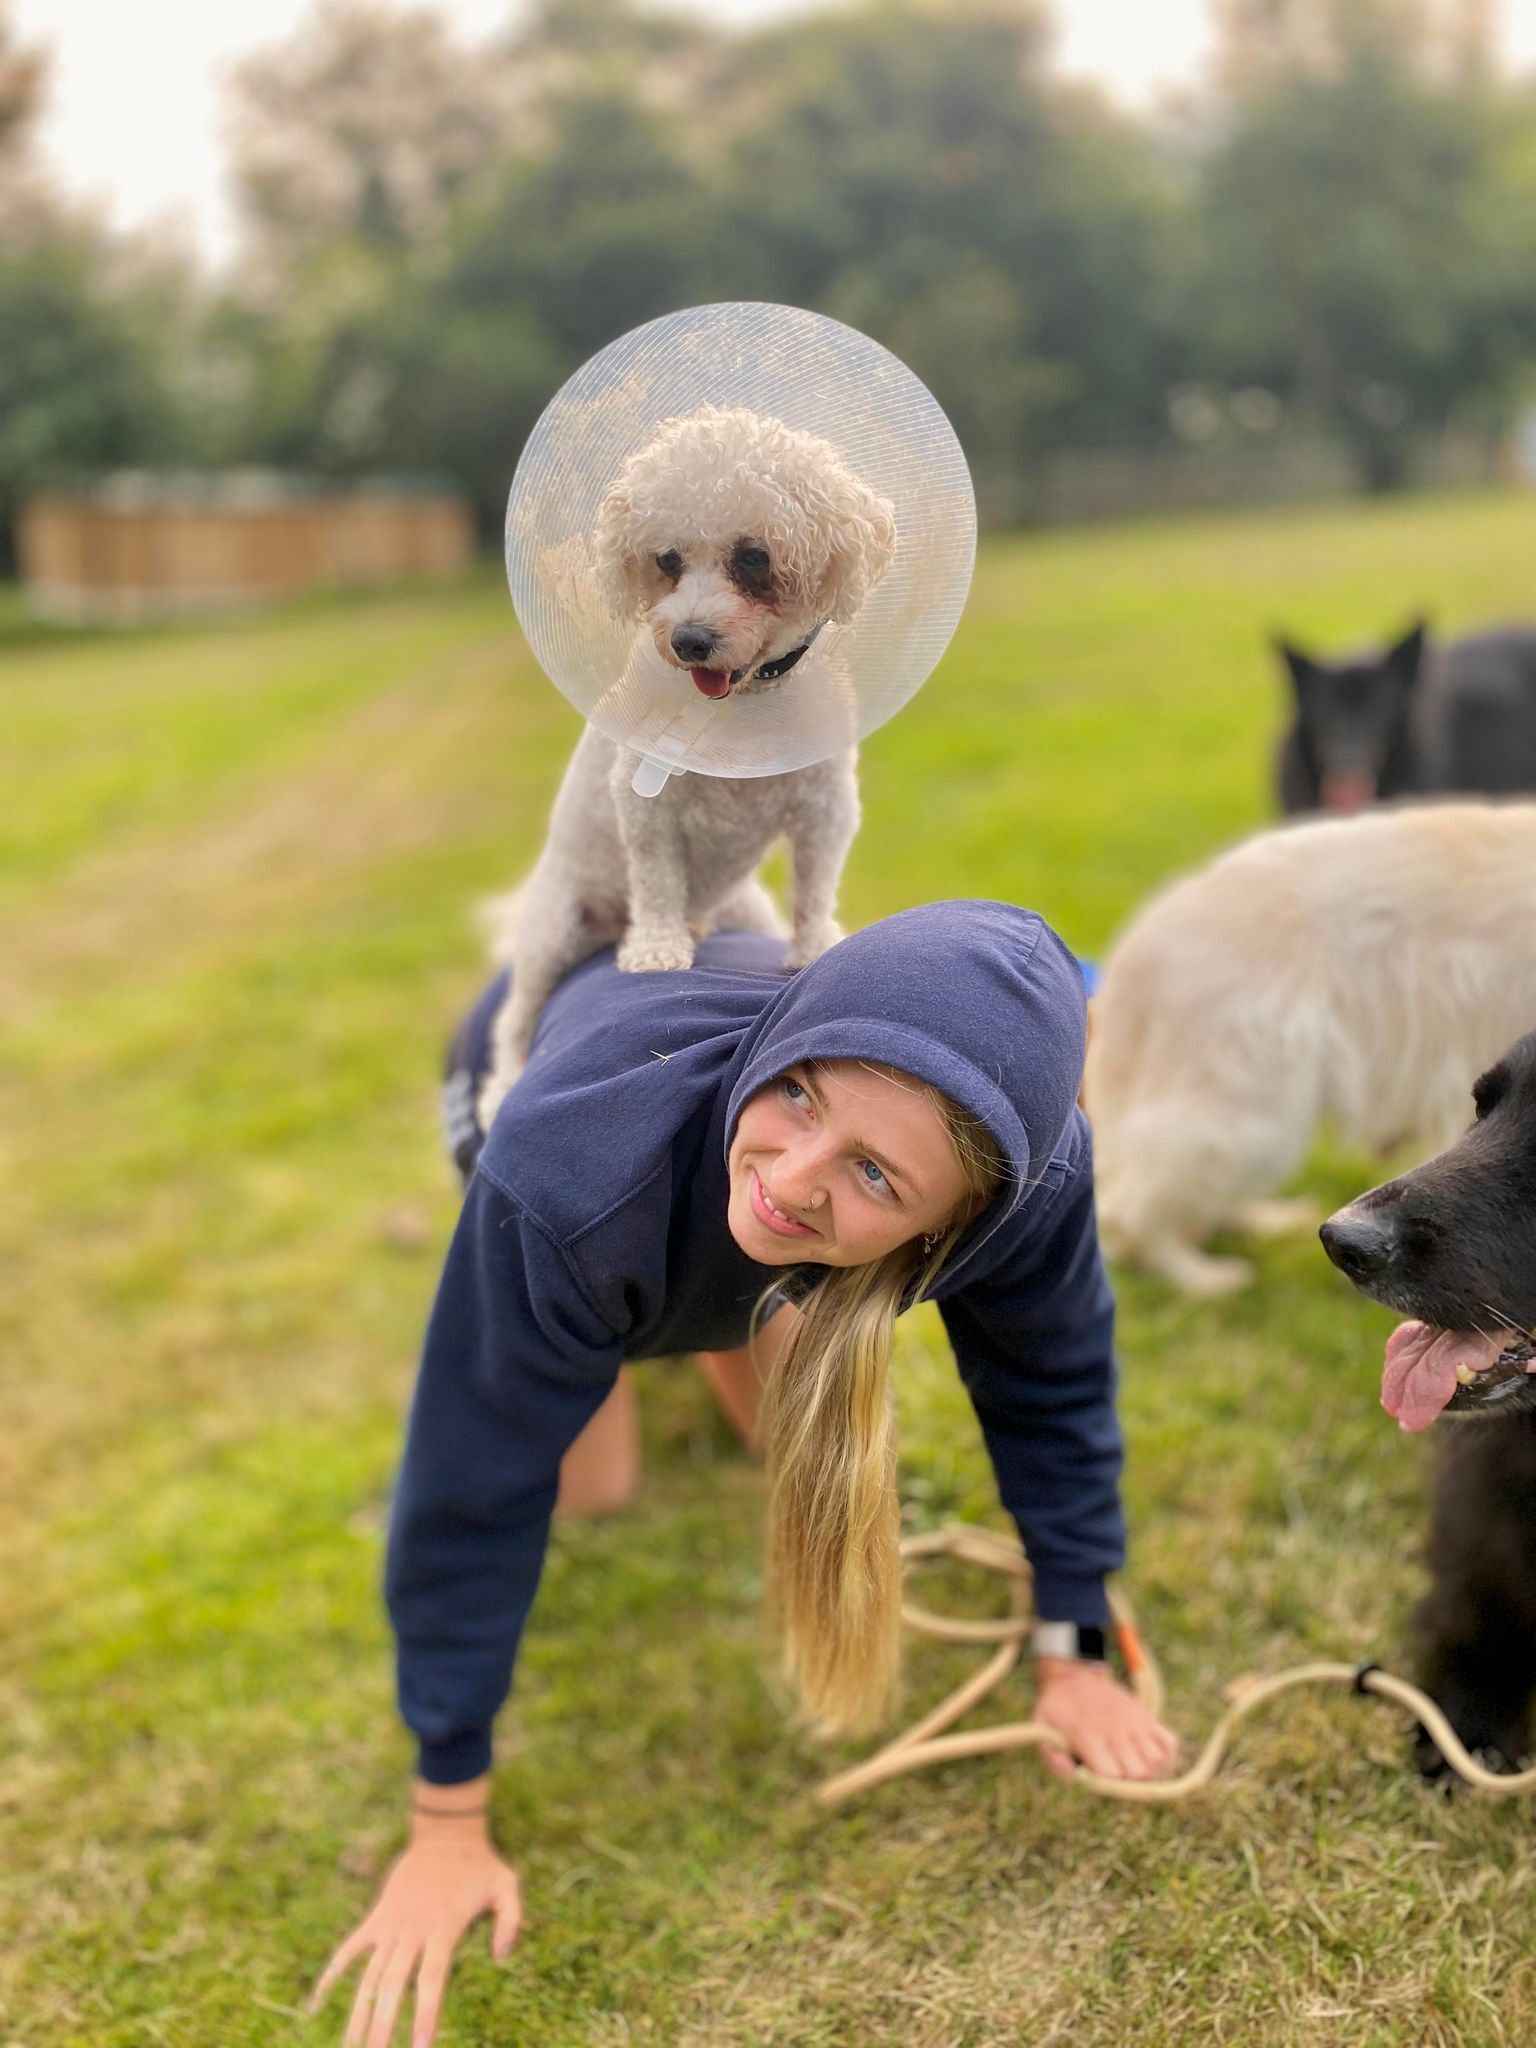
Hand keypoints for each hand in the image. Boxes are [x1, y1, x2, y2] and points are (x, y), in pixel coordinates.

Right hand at [309, 1788, 520, 2047]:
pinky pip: (350, 1948)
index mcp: (443, 1929)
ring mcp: (391, 1925)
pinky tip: (317, 2001)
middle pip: (393, 1986)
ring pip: (369, 1976)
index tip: (420, 2047)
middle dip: (383, 2026)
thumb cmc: (480, 1864)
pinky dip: (333, 1972)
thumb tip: (502, 1957)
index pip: (431, 1980)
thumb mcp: (507, 1885)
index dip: (425, 2014)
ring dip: (357, 2013)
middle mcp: (413, 1931)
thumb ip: (511, 1920)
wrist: (445, 1832)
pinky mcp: (377, 1917)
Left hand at [1034, 1656, 1180, 1782]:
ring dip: (1148, 1774)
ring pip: (1157, 1761)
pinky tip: (1149, 1762)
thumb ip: (1052, 1756)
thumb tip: (1074, 1776)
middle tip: (1116, 1778)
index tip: (1098, 1780)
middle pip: (1138, 1773)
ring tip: (1132, 1772)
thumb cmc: (1057, 1708)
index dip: (1107, 1786)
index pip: (1112, 1774)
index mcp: (1088, 1734)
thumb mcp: (1040, 1727)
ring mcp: (1135, 1722)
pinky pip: (1170, 1744)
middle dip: (1128, 1784)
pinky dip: (1166, 1759)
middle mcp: (1116, 1729)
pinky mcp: (1147, 1717)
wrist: (1074, 1676)